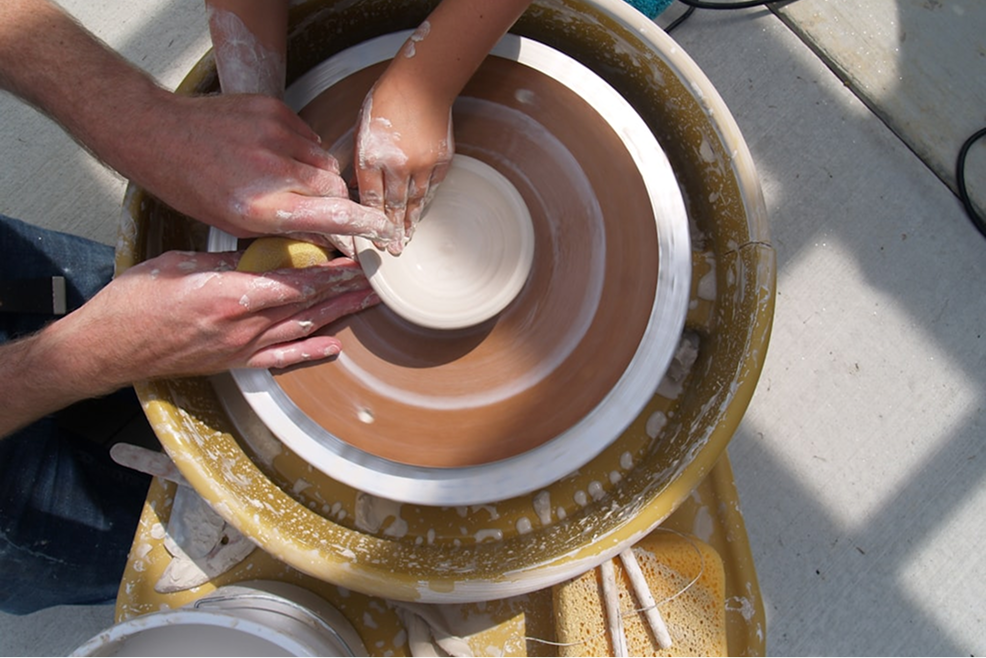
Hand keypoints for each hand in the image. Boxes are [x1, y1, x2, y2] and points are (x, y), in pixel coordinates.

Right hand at [46, 249, 377, 391]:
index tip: (359, 260)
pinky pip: (281, 359)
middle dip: (347, 291)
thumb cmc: (135, 301)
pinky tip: (335, 347)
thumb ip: (226, 260)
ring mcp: (241, 348)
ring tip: (368, 303)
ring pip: (303, 329)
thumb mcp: (180, 263)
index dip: (334, 271)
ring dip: (340, 316)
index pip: (298, 281)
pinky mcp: (234, 364)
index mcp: (231, 295)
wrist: (108, 348)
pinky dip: (311, 353)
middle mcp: (244, 326)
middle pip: (309, 305)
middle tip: (379, 280)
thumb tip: (263, 250)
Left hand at [129, 92, 401, 249]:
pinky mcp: (275, 110)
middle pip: (335, 188)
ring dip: (319, 176)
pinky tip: (278, 157)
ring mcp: (275, 135)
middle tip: (323, 210)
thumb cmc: (191, 185)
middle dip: (337, 202)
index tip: (383, 232)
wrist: (159, 134)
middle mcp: (273, 169)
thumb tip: (327, 236)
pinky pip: (310, 138)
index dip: (365, 226)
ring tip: (291, 181)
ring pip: (325, 163)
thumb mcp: (235, 223)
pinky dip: (304, 152)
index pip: (333, 216)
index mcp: (262, 207)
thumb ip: (286, 228)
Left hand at [354, 70, 453, 253]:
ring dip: (410, 223)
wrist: (423, 83)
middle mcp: (396, 165)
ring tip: (407, 239)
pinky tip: (420, 214)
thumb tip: (361, 189)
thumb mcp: (362, 129)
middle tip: (393, 251)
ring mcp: (421, 164)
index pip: (370, 199)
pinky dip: (425, 203)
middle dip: (392, 232)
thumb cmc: (387, 102)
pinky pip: (431, 188)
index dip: (370, 222)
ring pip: (415, 202)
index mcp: (371, 156)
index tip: (370, 239)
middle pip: (393, 206)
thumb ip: (361, 161)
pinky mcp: (440, 161)